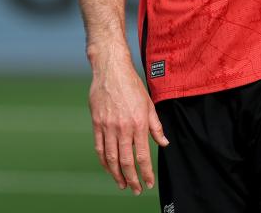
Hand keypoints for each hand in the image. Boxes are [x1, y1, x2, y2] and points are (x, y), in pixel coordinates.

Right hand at [88, 54, 168, 194]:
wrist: (111, 70)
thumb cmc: (132, 86)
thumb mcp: (149, 104)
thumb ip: (156, 126)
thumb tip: (164, 143)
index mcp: (138, 123)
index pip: (142, 155)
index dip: (145, 172)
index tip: (148, 183)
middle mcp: (122, 127)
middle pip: (126, 161)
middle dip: (131, 178)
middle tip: (135, 189)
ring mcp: (107, 126)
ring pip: (111, 157)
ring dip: (116, 174)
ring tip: (122, 184)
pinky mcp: (96, 123)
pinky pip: (99, 147)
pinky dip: (104, 161)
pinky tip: (109, 168)